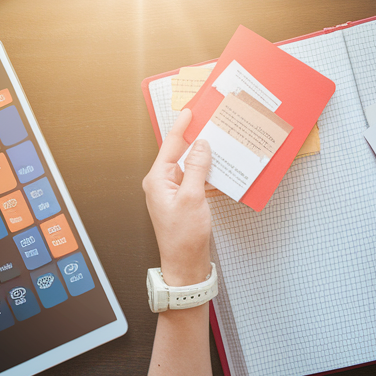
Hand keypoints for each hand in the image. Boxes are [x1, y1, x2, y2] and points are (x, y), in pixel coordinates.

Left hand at [142, 109, 212, 286]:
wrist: (185, 264)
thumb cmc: (183, 237)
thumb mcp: (192, 198)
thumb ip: (196, 168)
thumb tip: (201, 145)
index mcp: (157, 179)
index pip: (169, 145)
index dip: (181, 127)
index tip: (189, 111)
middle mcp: (162, 183)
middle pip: (178, 152)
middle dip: (193, 138)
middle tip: (208, 121)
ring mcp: (172, 191)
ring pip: (188, 164)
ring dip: (202, 154)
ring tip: (216, 140)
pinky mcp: (182, 199)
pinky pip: (193, 177)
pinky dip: (205, 170)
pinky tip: (217, 165)